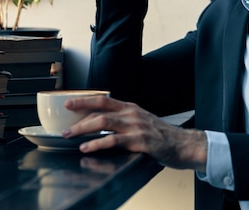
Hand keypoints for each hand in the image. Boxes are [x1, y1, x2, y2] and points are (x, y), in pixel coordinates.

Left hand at [62, 95, 206, 171]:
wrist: (184, 144)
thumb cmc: (162, 135)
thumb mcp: (142, 121)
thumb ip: (124, 120)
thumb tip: (102, 124)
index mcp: (131, 108)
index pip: (103, 100)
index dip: (84, 100)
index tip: (68, 102)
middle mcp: (132, 114)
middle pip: (100, 110)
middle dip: (79, 117)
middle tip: (64, 127)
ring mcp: (136, 127)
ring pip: (104, 123)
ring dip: (83, 129)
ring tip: (70, 136)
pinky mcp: (140, 141)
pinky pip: (114, 141)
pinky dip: (97, 143)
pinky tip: (87, 147)